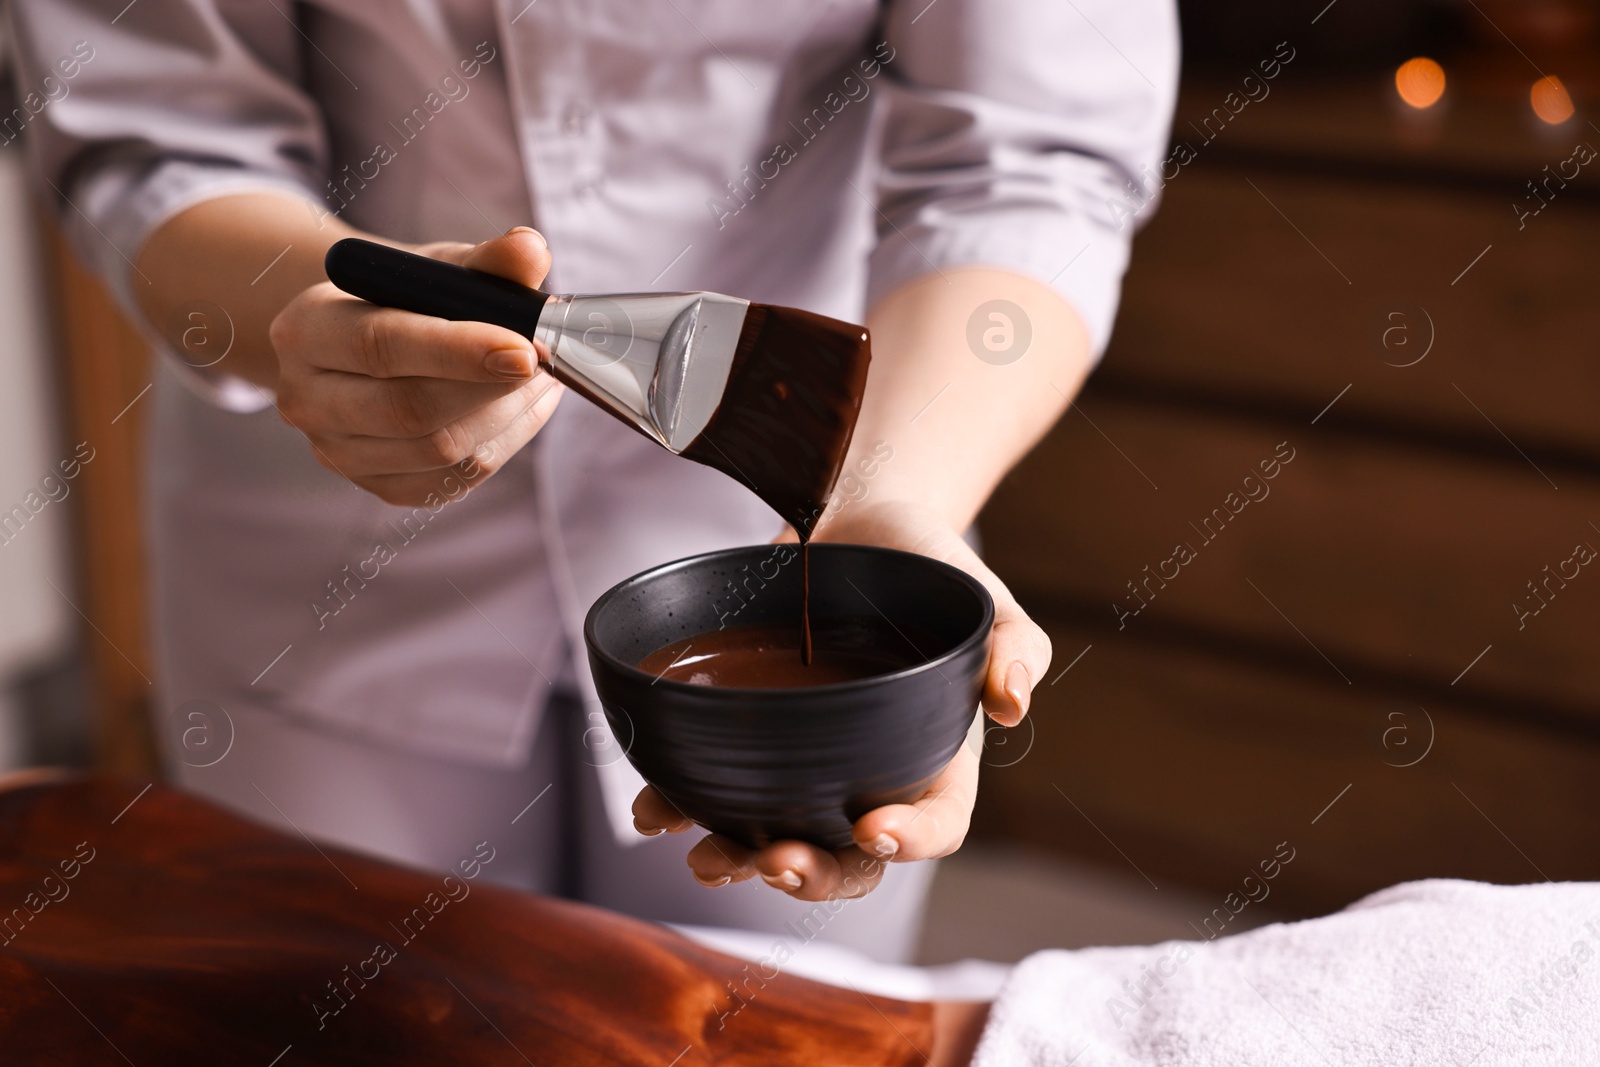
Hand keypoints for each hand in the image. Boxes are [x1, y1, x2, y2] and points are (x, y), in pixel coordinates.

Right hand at [270, 227, 562, 504]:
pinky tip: (521, 407)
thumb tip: (531, 251)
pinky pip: (454, 479)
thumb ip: (486, 260)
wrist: (367, 343)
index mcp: (306, 328)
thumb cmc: (407, 300)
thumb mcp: (437, 267)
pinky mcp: (377, 486)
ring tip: (541, 377)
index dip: (458, 351)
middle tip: (546, 361)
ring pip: (439, 451)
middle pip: (409, 409)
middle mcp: (306, 398)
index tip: (524, 350)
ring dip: (507, 415)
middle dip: (492, 389)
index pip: (381, 345)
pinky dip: (503, 443)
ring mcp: (337, 451)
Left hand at [631, 497, 1051, 900]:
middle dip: (812, 874)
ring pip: (780, 837)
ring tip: (706, 861)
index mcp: (938, 758)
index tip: (870, 825)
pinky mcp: (755, 736)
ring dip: (740, 860)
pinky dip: (681, 808)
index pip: (938, 822)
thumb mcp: (985, 599)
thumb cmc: (929, 565)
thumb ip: (1015, 647)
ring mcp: (809, 761)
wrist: (855, 522)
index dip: (910, 839)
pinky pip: (719, 787)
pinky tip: (655, 812)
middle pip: (851, 858)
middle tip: (774, 860)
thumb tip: (1012, 701)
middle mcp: (872, 775)